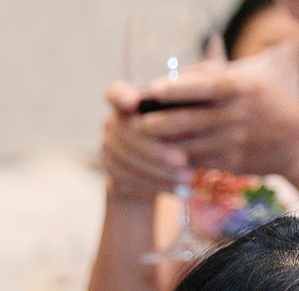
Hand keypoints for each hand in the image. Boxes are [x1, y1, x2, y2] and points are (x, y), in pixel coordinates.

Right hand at [101, 81, 190, 199]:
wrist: (155, 167)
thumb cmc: (175, 133)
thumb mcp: (179, 120)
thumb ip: (178, 115)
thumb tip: (191, 117)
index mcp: (125, 100)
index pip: (115, 93)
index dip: (122, 97)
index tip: (135, 102)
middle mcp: (111, 121)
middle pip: (127, 134)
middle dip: (156, 149)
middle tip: (183, 160)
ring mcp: (107, 146)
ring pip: (129, 161)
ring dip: (160, 172)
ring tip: (188, 178)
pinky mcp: (110, 168)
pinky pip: (129, 180)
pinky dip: (155, 185)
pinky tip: (177, 190)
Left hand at [131, 66, 298, 179]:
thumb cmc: (271, 107)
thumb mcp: (252, 82)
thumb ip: (217, 78)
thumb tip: (178, 77)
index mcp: (242, 89)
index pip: (204, 87)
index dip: (176, 89)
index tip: (151, 90)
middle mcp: (238, 115)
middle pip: (190, 120)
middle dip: (159, 123)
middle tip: (137, 123)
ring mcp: (235, 142)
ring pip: (190, 145)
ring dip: (164, 146)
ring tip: (144, 142)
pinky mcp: (233, 164)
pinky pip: (200, 163)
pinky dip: (180, 161)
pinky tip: (165, 158)